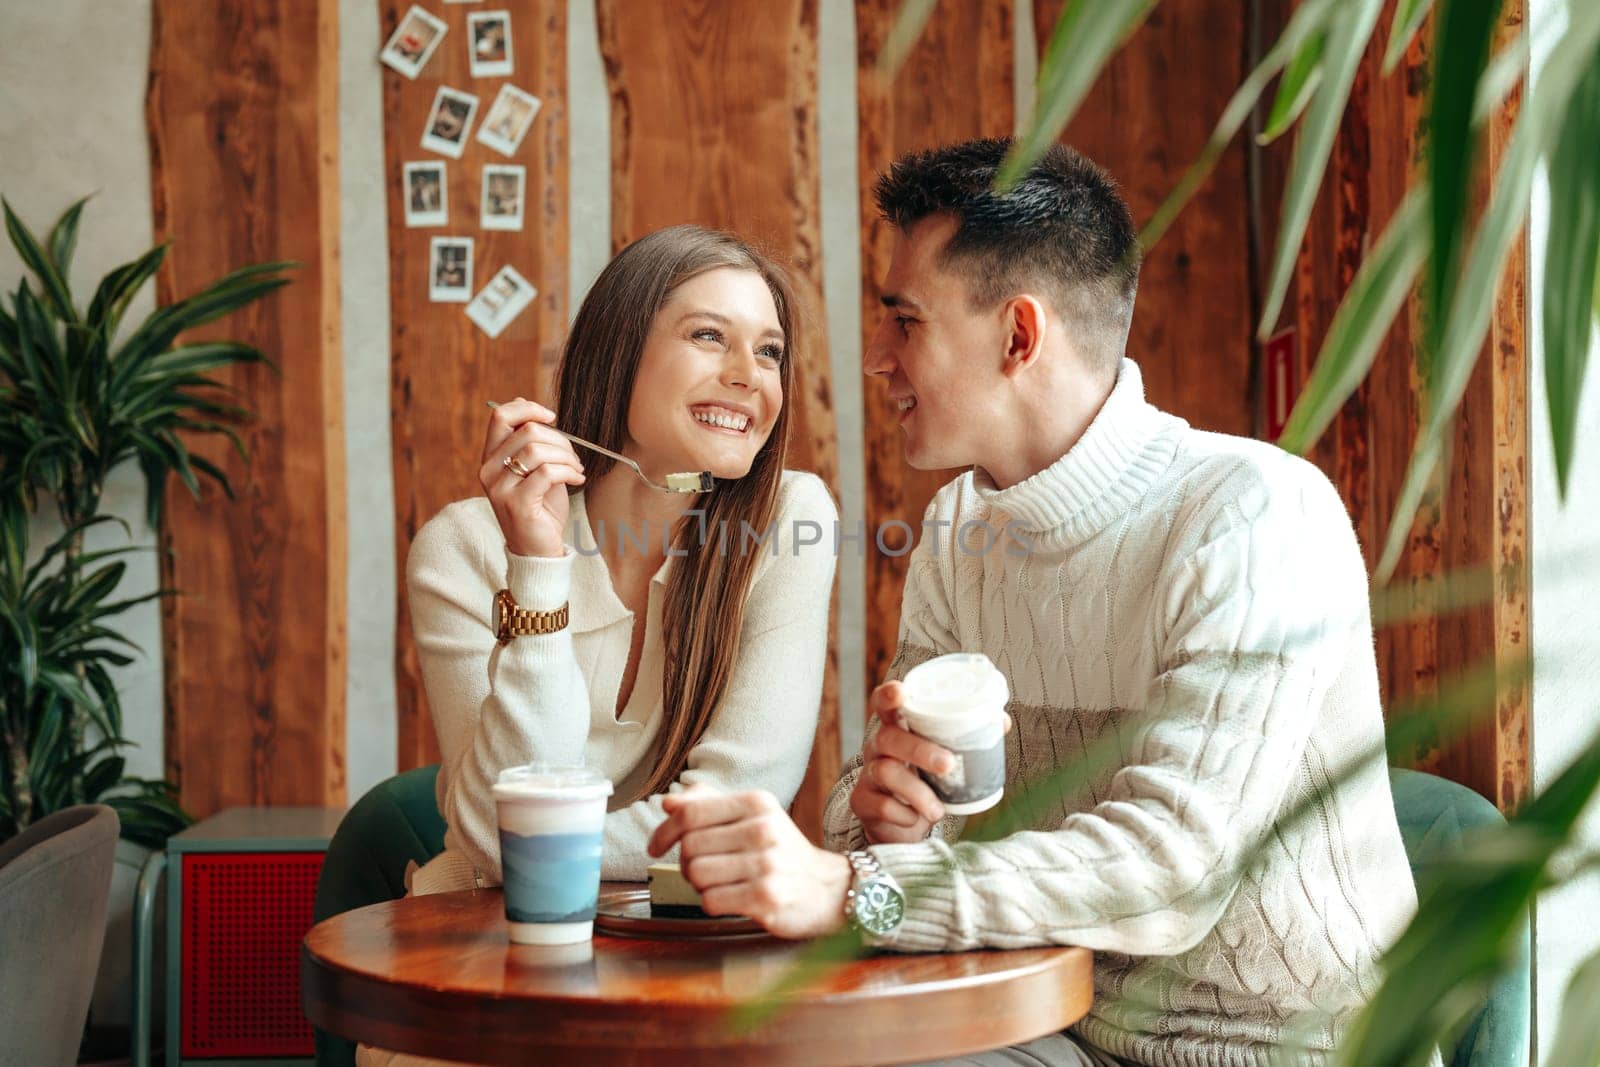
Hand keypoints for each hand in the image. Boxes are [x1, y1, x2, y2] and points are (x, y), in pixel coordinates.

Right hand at [480, 397, 584, 557]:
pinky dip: (568, 471)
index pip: (500, 416)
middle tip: (573, 456)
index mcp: (490, 457)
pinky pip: (546, 472)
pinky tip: (577, 479)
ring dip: (566, 456)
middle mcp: (489, 470)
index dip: (528, 408)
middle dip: (559, 439)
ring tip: (576, 469)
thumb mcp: (534, 469)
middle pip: (526, 431)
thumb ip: (530, 441)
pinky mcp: (517, 503)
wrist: (538, 550)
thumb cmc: (540, 507)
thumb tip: (530, 406)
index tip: (552, 417)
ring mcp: (500, 488)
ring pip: (537, 450)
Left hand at [647, 787, 852, 939]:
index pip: (690, 813)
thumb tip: (669, 802)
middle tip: (704, 870)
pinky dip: (713, 903)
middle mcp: (764, 828)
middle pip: (689, 846)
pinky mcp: (768, 896)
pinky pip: (711, 901)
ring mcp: (768, 863)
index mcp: (756, 802)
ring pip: (696, 874)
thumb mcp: (751, 817)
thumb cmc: (779, 852)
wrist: (825, 889)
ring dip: (700, 885)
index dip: (664, 831)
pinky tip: (732, 899)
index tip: (655, 846)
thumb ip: (708, 804)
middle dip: (686, 862)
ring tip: (722, 883)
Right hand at [849, 681, 951, 843]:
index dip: (889, 695)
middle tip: (948, 766)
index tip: (901, 692)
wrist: (901, 825)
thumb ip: (967, 737)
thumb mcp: (943, 756)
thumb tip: (1000, 722)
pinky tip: (915, 819)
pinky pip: (882, 805)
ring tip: (938, 810)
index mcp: (897, 728)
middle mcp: (877, 747)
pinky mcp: (863, 802)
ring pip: (886, 772)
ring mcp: (868, 774)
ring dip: (918, 792)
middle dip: (919, 750)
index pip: (884, 703)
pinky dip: (905, 815)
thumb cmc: (925, 780)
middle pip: (888, 737)